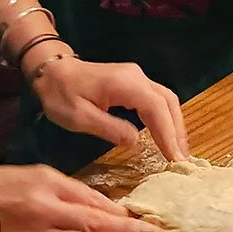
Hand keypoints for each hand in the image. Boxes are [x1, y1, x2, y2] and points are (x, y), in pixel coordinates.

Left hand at [28, 53, 187, 160]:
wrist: (51, 72)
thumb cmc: (60, 95)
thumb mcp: (79, 118)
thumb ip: (109, 128)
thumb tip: (136, 141)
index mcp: (125, 84)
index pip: (156, 108)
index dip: (168, 133)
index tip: (174, 157)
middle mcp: (136, 77)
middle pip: (168, 102)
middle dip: (177, 131)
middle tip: (181, 158)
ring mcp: (136, 77)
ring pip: (165, 100)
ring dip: (174, 125)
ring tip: (176, 151)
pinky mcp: (133, 82)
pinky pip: (157, 100)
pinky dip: (165, 118)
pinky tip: (164, 135)